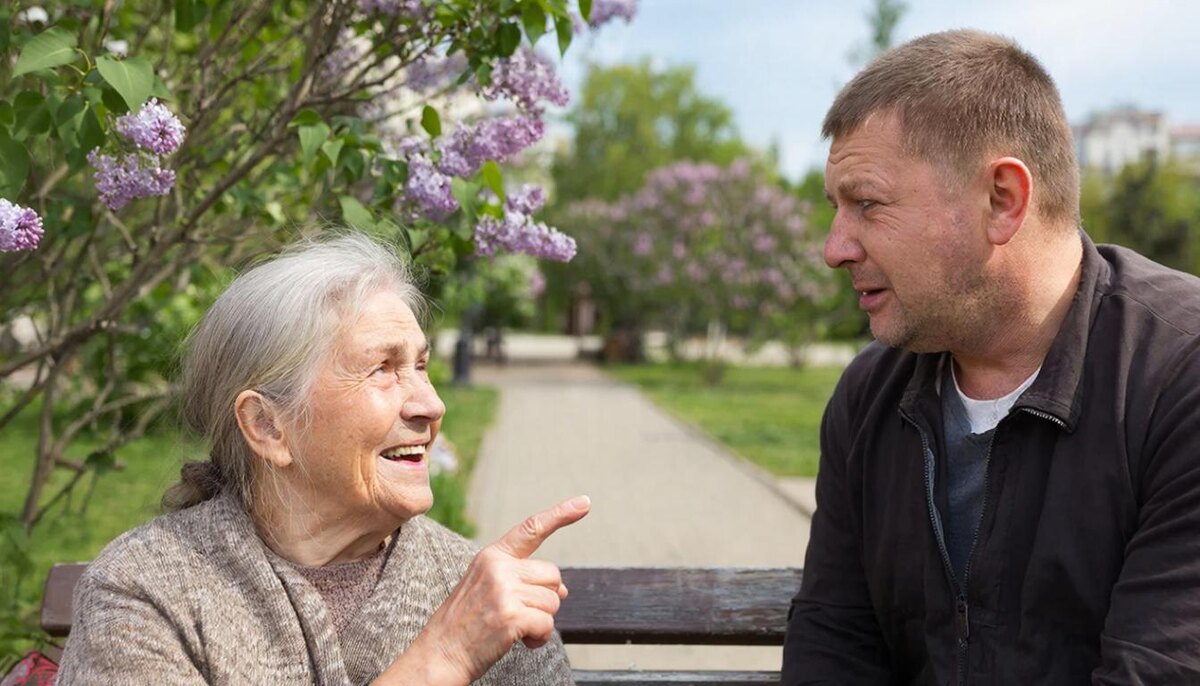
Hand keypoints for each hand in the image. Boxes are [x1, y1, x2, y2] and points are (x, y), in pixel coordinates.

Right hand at [390, 495, 590, 684]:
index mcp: (492, 556)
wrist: (440, 654)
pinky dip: (540, 638)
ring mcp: (504, 590)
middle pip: (553, 575)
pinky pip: (547, 624)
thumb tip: (563, 589)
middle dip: (545, 598)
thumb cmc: (466, 623)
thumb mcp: (488, 587)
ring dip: (541, 621)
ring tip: (514, 628)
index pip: (531, 528)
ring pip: (553, 602)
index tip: (584, 502)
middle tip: (519, 613)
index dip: (561, 514)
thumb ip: (522, 579)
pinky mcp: (511, 615)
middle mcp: (498, 567)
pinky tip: (520, 641)